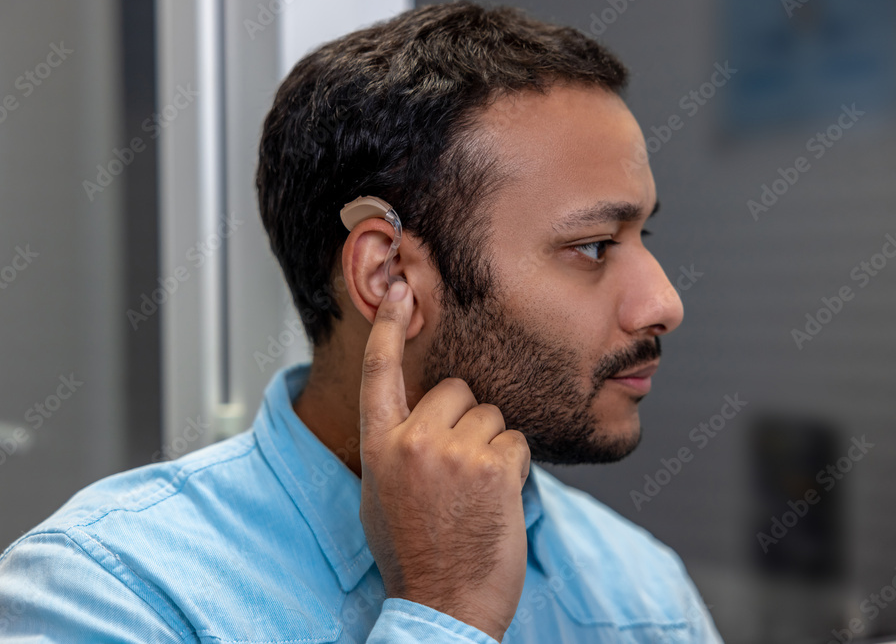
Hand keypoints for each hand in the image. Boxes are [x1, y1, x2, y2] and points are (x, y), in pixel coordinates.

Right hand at [358, 280, 530, 642]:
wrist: (442, 604)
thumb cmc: (415, 554)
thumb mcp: (382, 494)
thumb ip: (395, 446)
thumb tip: (415, 415)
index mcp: (379, 446)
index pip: (379, 373)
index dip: (389, 328)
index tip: (399, 291)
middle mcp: (412, 442)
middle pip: (456, 391)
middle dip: (467, 420)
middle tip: (461, 469)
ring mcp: (453, 453)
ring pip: (492, 417)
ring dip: (493, 448)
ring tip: (476, 493)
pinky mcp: (493, 467)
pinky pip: (516, 442)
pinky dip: (515, 467)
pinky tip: (497, 501)